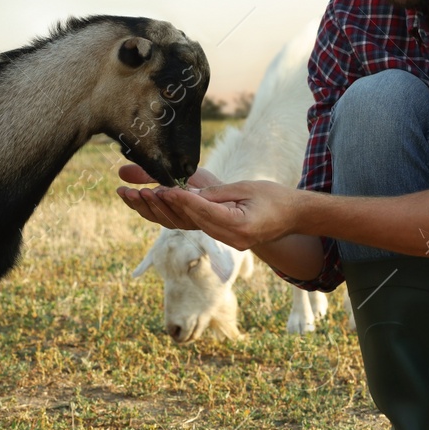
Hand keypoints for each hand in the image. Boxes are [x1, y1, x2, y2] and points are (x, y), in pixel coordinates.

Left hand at [116, 167, 299, 250]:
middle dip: (162, 205)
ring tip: (134, 196)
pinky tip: (153, 204)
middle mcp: (230, 238)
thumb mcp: (247, 188)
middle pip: (189, 220)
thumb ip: (218, 193)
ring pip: (187, 225)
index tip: (160, 189)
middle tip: (137, 192)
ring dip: (160, 211)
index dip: (180, 199)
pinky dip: (174, 214)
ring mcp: (225, 240)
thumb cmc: (275, 198)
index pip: (203, 211)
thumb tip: (188, 192)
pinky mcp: (222, 237)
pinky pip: (194, 226)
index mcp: (240, 226)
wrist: (294, 217)